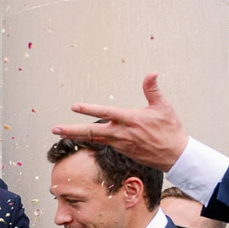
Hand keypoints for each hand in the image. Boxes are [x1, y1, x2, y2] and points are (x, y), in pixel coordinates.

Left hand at [49, 72, 189, 170]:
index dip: (89, 109)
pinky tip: (79, 137)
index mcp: (130, 119)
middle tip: (54, 129)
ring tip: (60, 132)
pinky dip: (89, 140)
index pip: (106, 113)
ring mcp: (119, 143)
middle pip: (91, 132)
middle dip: (71, 130)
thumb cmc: (169, 129)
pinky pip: (101, 144)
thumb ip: (152, 89)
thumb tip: (152, 72)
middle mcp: (121, 133)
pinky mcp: (121, 150)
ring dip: (75, 135)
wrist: (174, 154)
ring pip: (93, 139)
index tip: (74, 106)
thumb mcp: (163, 106)